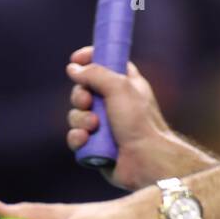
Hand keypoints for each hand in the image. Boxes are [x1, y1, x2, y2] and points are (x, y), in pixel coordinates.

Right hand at [66, 46, 173, 191]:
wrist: (146, 159)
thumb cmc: (139, 122)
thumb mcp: (119, 87)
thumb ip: (95, 73)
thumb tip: (73, 68)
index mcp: (125, 84)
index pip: (104, 64)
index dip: (89, 59)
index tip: (76, 59)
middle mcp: (113, 103)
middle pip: (83, 90)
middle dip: (80, 95)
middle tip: (87, 101)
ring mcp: (103, 125)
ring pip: (76, 115)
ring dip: (80, 119)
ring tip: (94, 126)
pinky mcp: (95, 146)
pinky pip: (75, 137)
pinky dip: (77, 137)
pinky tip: (85, 139)